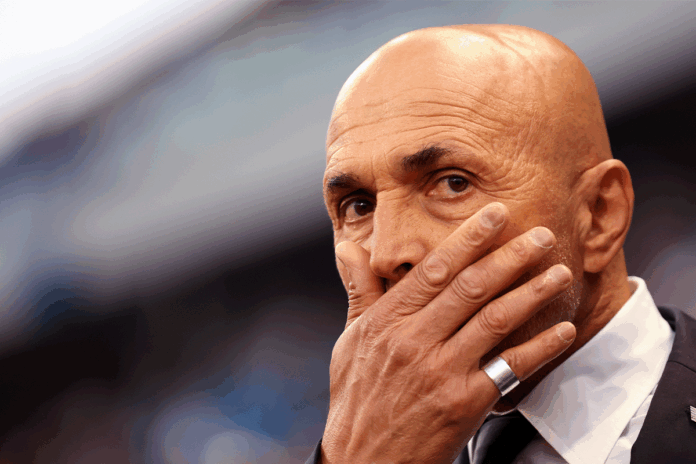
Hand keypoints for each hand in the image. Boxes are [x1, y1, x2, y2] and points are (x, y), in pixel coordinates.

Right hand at [320, 202, 575, 463]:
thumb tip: (347, 250)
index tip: (495, 215)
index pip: (433, 269)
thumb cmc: (357, 399)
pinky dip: (540, 347)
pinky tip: (562, 330)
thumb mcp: (350, 341)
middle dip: (510, 256)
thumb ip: (359, 292)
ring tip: (558, 271)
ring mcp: (441, 372)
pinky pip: (510, 367)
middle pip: (470, 287)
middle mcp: (414, 341)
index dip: (468, 239)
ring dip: (532, 292)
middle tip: (540, 234)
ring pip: (494, 319)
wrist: (364, 460)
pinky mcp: (464, 402)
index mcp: (387, 321)